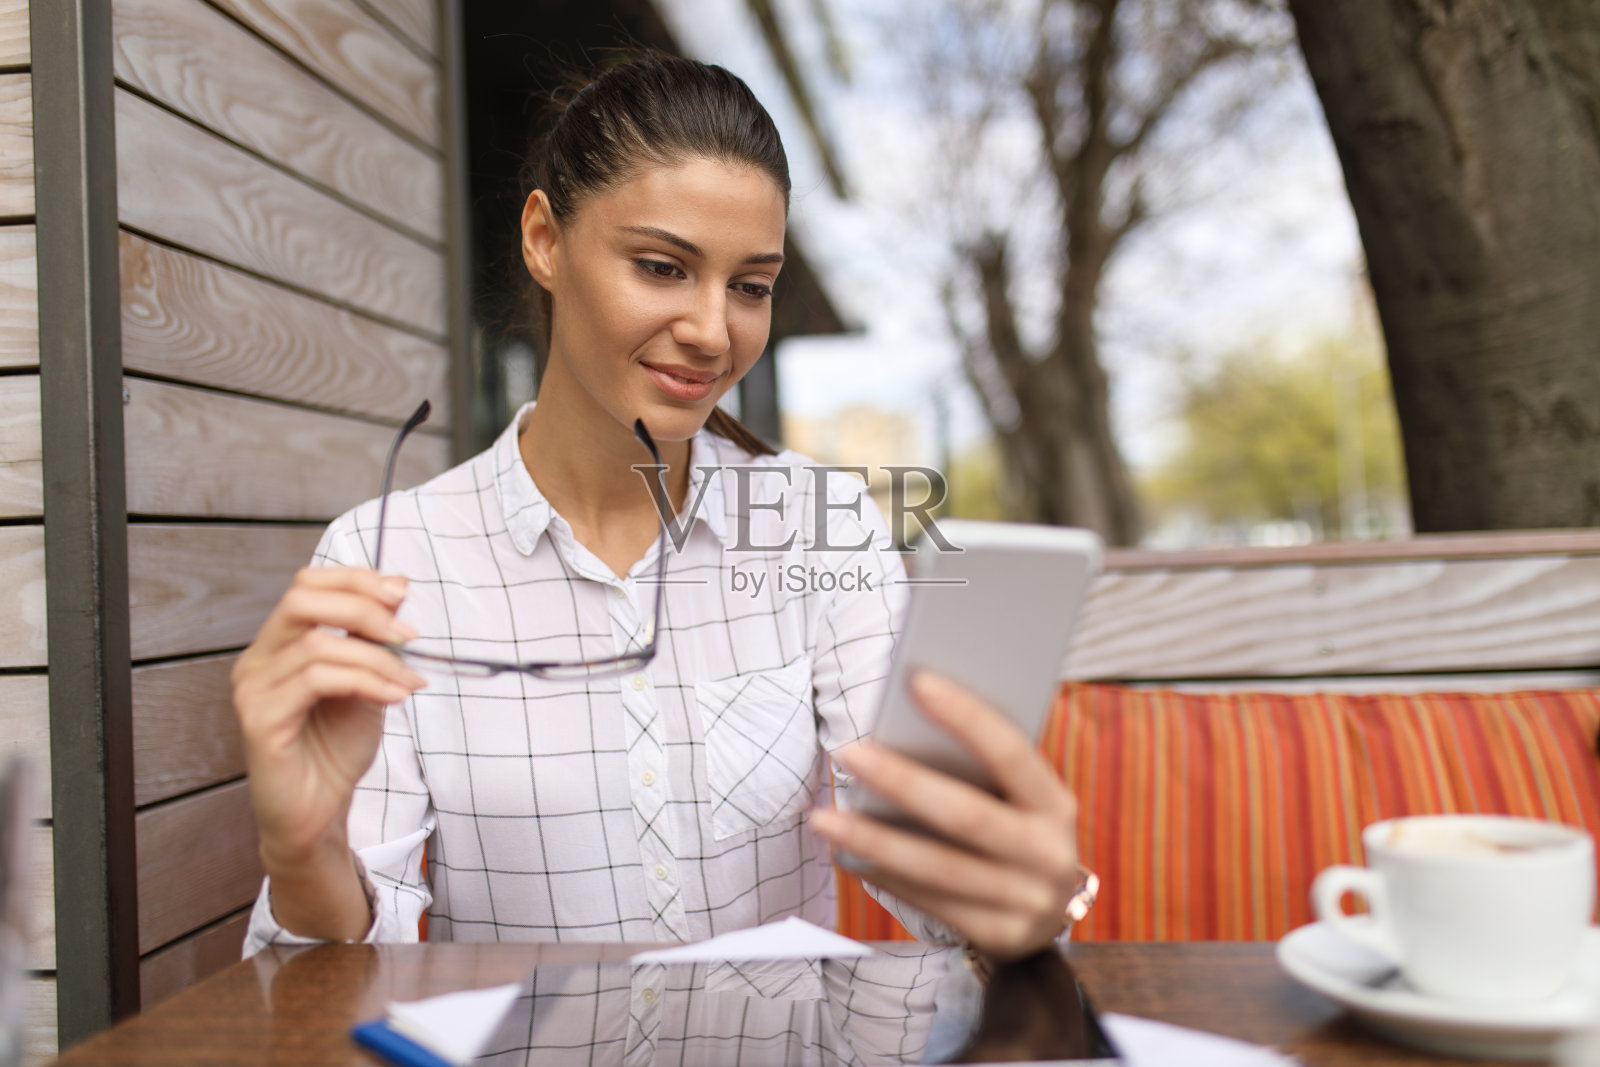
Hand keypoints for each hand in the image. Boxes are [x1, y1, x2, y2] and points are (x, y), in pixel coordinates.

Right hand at [232, 567, 424, 869]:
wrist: (318, 812)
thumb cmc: (336, 747)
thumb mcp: (367, 679)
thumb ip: (374, 637)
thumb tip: (399, 586)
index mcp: (278, 644)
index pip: (306, 583)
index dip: (354, 579)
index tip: (400, 592)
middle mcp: (257, 660)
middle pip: (302, 599)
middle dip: (364, 608)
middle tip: (408, 635)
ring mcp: (253, 689)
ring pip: (318, 644)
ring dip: (377, 658)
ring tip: (410, 681)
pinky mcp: (260, 719)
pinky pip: (316, 680)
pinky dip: (365, 681)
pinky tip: (392, 696)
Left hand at [807, 671, 1080, 959]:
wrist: (1047, 914)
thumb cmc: (1013, 829)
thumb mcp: (1016, 799)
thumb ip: (981, 770)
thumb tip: (906, 725)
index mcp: (1055, 804)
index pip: (1012, 753)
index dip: (967, 716)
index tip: (918, 681)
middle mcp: (1049, 854)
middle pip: (966, 815)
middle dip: (903, 781)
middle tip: (849, 751)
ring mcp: (1028, 902)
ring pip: (937, 867)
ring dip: (873, 841)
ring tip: (823, 819)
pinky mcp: (1001, 938)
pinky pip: (930, 903)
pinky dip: (884, 876)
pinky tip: (848, 855)